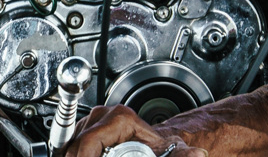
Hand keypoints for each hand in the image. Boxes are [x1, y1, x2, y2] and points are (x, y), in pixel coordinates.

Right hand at [67, 105, 207, 156]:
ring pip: (70, 147)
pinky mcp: (85, 131)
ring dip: (76, 155)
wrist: (154, 147)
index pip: (88, 144)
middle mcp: (103, 115)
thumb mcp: (170, 153)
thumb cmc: (158, 150)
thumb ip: (181, 155)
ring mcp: (91, 122)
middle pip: (76, 147)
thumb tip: (197, 156)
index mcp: (119, 118)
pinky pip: (70, 146)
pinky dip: (76, 154)